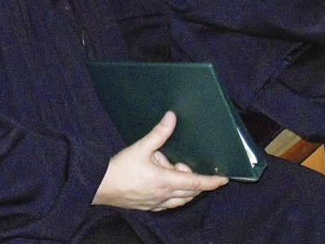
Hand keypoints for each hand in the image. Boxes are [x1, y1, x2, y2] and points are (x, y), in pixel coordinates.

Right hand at [92, 111, 227, 210]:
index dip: (211, 181)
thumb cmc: (120, 168)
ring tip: (179, 172)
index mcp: (165, 181)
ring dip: (187, 189)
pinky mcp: (149, 206)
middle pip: (190, 192)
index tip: (224, 179)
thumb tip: (172, 117)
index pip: (195, 182)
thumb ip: (159, 133)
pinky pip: (169, 204)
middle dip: (197, 181)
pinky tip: (168, 186)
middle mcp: (164, 196)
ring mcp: (156, 203)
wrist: (100, 187)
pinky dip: (176, 196)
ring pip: (181, 200)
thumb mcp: (141, 147)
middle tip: (189, 165)